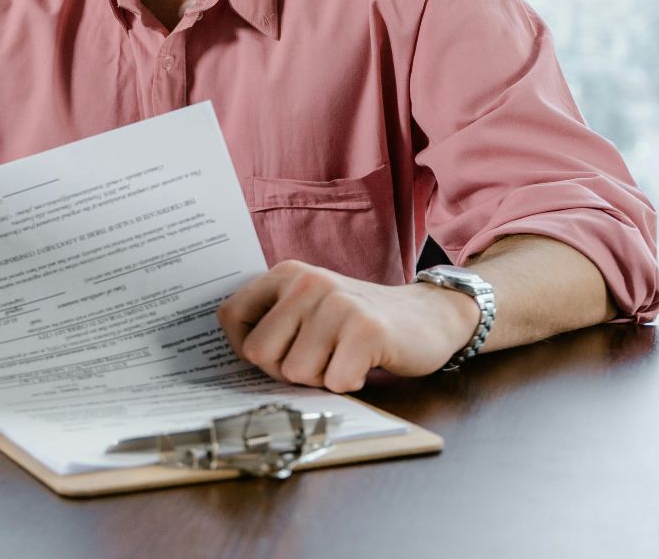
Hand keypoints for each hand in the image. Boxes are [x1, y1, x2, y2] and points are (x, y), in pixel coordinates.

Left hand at [216, 260, 479, 391]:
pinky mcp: (366, 330)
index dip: (243, 347)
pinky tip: (363, 365)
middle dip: (285, 371)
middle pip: (259, 353)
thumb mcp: (310, 307)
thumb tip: (233, 356)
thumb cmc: (359, 322)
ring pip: (295, 373)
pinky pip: (333, 382)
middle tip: (318, 359)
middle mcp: (308, 282)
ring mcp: (338, 304)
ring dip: (320, 378)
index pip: (230, 315)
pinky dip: (348, 384)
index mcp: (287, 274)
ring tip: (344, 357)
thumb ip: (273, 321)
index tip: (272, 355)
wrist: (428, 316)